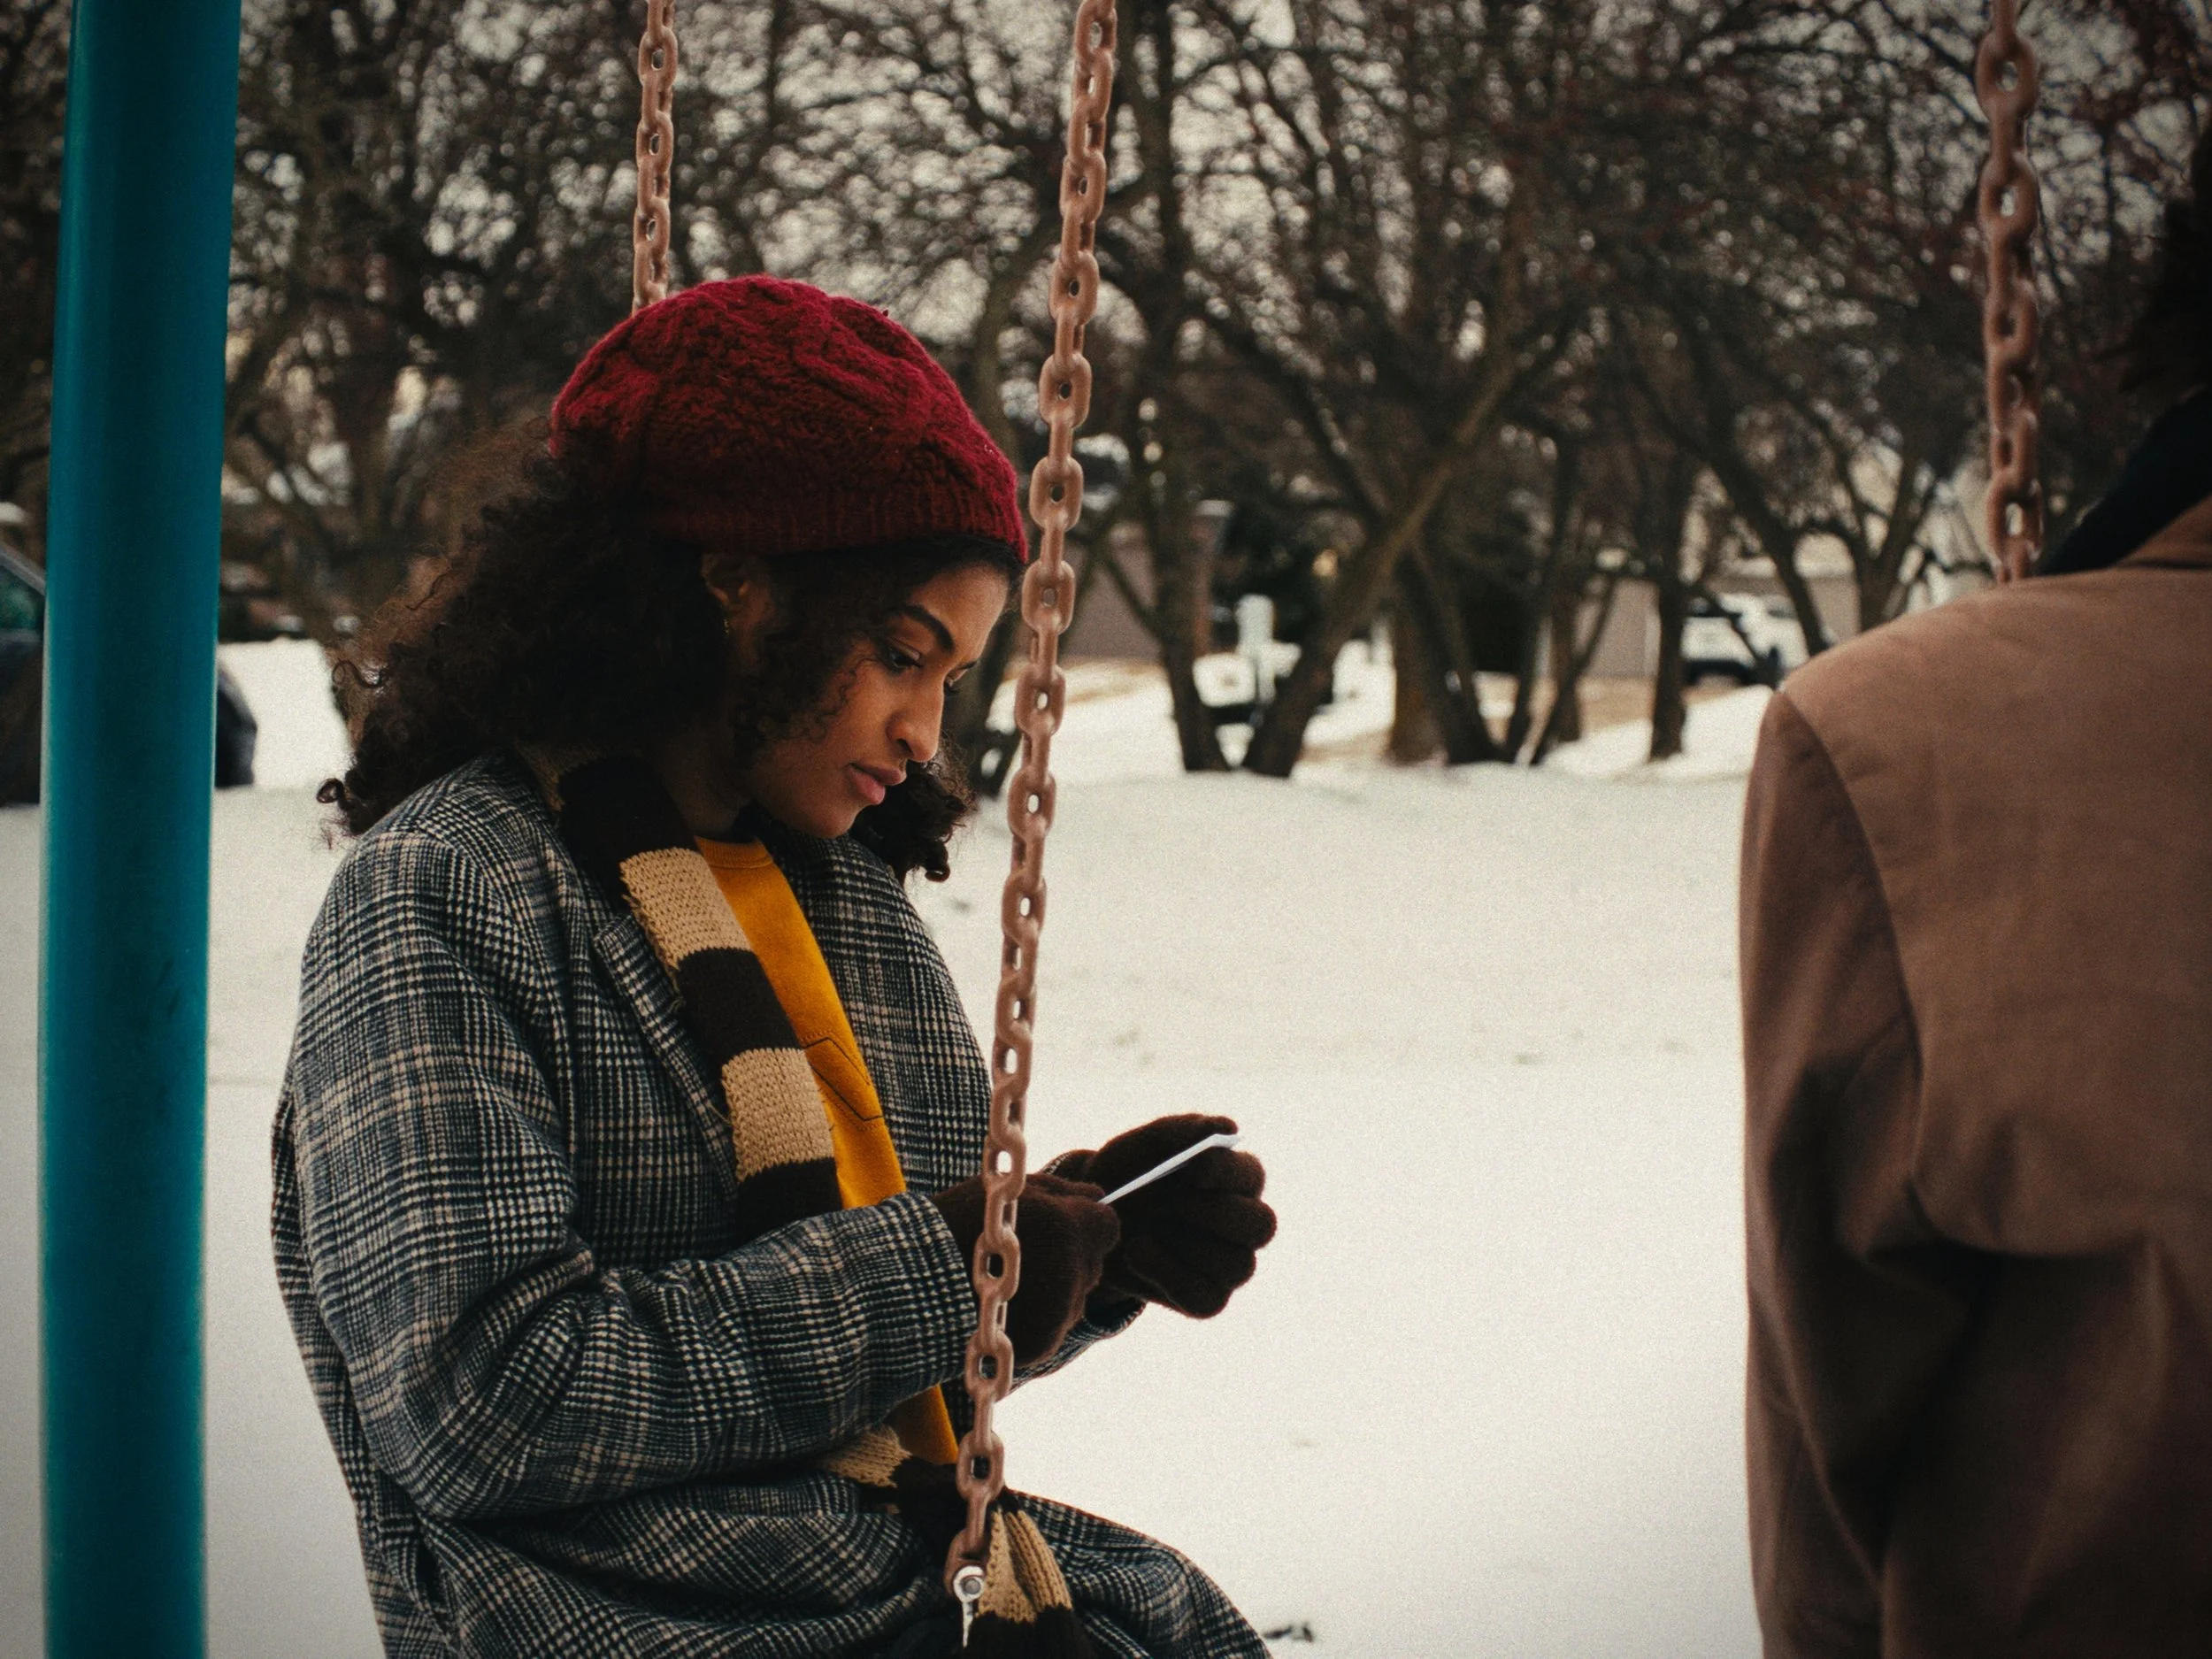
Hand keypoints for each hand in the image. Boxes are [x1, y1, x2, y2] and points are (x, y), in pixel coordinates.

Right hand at [929, 1173, 1119, 1365]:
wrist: (914, 1286)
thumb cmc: (959, 1225)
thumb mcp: (1009, 1193)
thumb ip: (1062, 1190)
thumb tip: (1099, 1195)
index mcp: (1067, 1228)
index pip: (1109, 1225)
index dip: (1084, 1223)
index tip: (1057, 1225)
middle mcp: (1072, 1271)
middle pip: (1093, 1262)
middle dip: (1070, 1257)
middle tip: (1022, 1256)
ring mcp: (1060, 1312)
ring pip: (1077, 1296)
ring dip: (1055, 1289)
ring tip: (1006, 1282)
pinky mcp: (1044, 1344)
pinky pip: (1057, 1326)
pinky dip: (1039, 1319)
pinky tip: (1005, 1308)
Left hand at [1051, 1114, 1275, 1318]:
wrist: (1094, 1217)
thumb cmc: (1129, 1173)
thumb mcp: (1146, 1144)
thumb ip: (1184, 1130)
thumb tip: (1228, 1129)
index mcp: (1237, 1178)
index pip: (1252, 1175)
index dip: (1226, 1172)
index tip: (1192, 1166)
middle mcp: (1243, 1222)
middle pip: (1261, 1227)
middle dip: (1217, 1214)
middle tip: (1175, 1203)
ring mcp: (1229, 1264)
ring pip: (1238, 1266)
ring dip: (1189, 1246)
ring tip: (1148, 1228)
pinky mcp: (1207, 1297)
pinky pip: (1207, 1299)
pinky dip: (1169, 1277)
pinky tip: (1137, 1252)